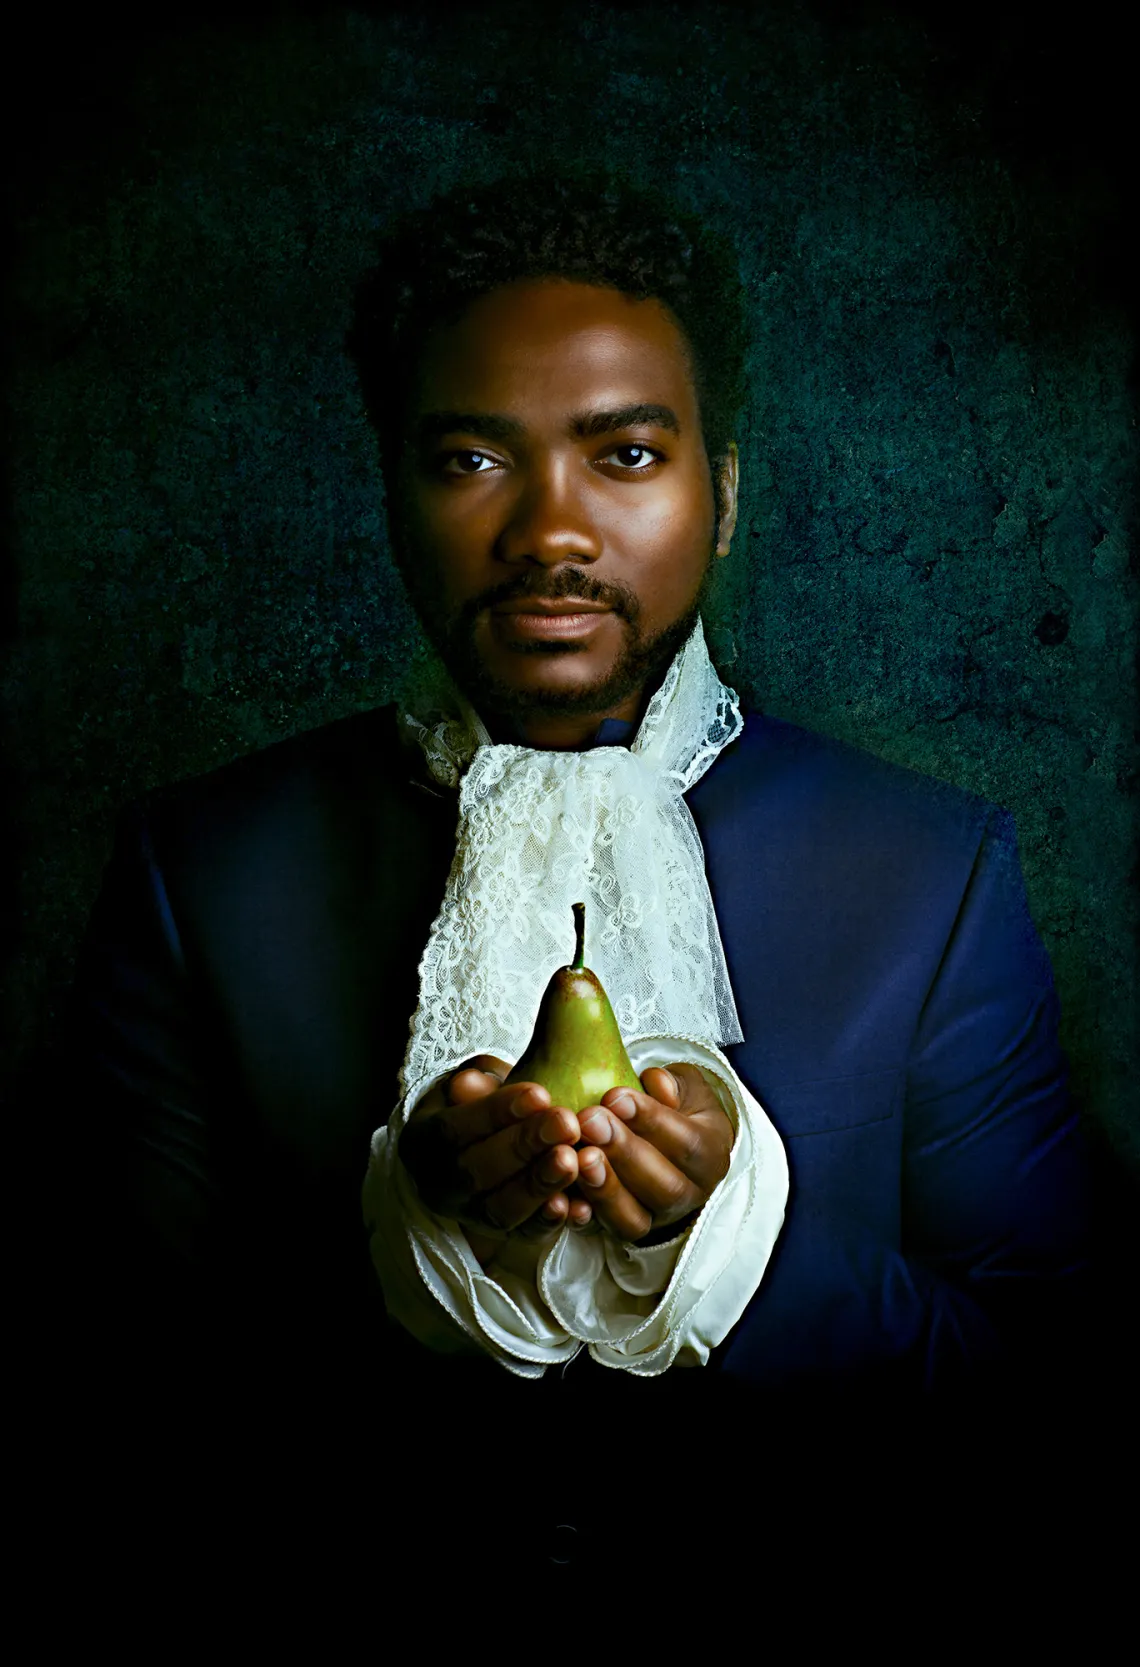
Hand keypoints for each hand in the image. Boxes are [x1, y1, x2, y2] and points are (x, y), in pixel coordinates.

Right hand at [398, 1054, 584, 1264]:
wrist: (482, 1145)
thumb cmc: (482, 1106)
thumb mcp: (471, 1086)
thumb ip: (475, 1083)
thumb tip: (471, 1082)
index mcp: (422, 1142)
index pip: (453, 1129)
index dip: (495, 1112)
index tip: (539, 1094)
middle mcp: (439, 1186)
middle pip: (476, 1172)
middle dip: (524, 1147)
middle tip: (567, 1123)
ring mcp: (469, 1216)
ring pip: (500, 1209)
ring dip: (539, 1185)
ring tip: (574, 1159)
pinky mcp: (502, 1237)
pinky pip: (525, 1236)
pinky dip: (550, 1222)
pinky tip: (578, 1204)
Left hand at [571, 1064, 733, 1242]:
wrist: (665, 1143)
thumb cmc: (675, 1108)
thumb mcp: (685, 1087)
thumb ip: (675, 1083)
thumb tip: (658, 1085)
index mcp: (711, 1157)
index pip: (687, 1143)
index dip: (651, 1120)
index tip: (614, 1096)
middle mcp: (690, 1196)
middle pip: (664, 1187)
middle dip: (624, 1153)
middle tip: (589, 1122)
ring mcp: (657, 1220)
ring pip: (635, 1219)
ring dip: (605, 1189)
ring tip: (578, 1157)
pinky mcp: (623, 1231)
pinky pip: (603, 1234)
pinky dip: (582, 1218)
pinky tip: (561, 1197)